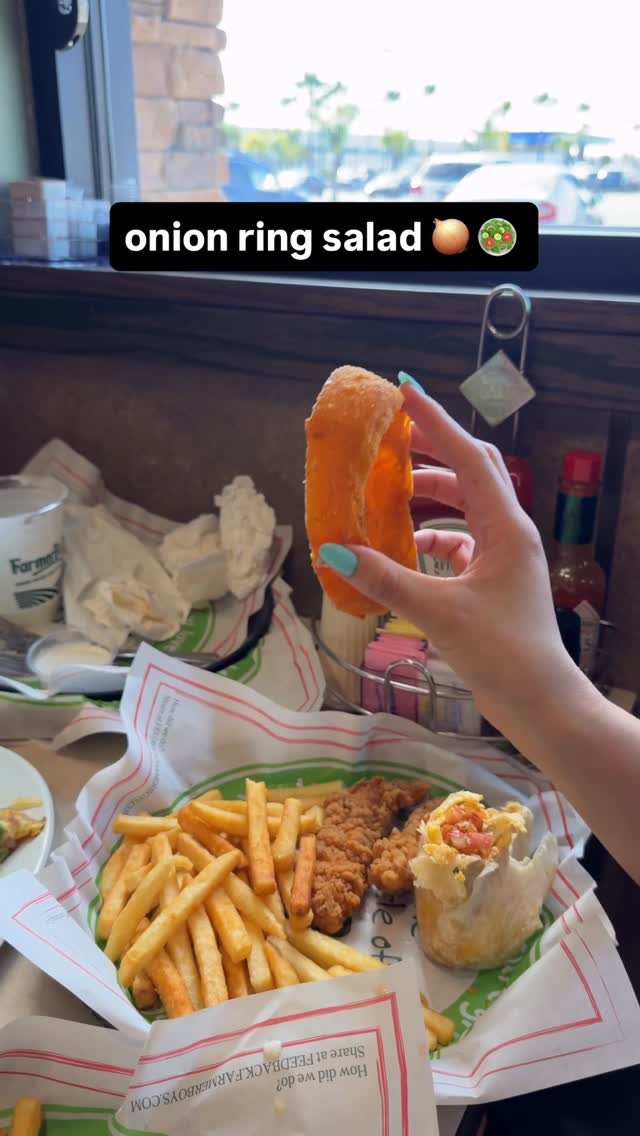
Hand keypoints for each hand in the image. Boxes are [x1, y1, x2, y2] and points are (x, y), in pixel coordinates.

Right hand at [318, 376, 573, 732]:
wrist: (539, 702)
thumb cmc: (500, 652)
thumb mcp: (438, 612)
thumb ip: (385, 579)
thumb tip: (333, 551)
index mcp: (505, 527)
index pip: (469, 457)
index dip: (436, 422)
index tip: (405, 391)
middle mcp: (509, 533)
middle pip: (473, 472)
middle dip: (434, 449)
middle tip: (394, 434)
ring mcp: (504, 558)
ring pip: (465, 509)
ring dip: (431, 496)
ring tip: (390, 491)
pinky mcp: (495, 582)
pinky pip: (461, 544)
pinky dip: (432, 538)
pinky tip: (404, 548)